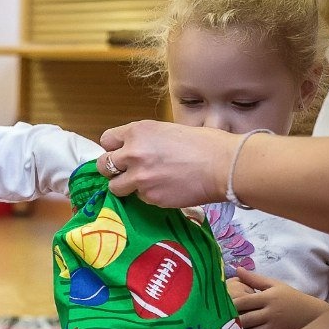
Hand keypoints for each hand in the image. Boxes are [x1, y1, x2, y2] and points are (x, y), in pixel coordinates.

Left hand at [99, 121, 236, 207]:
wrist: (224, 166)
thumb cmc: (204, 144)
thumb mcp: (168, 130)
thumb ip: (145, 140)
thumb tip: (134, 150)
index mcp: (138, 131)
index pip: (107, 140)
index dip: (114, 148)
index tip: (121, 153)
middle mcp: (133, 153)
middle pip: (104, 165)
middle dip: (113, 169)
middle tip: (127, 171)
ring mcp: (140, 177)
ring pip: (115, 187)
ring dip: (126, 186)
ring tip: (145, 183)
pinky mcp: (150, 197)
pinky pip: (139, 198)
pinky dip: (148, 196)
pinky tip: (165, 189)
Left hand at [229, 268, 328, 328]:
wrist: (313, 314)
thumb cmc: (290, 298)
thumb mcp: (275, 285)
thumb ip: (254, 278)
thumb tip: (236, 269)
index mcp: (268, 298)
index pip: (243, 302)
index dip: (229, 305)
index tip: (219, 308)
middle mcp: (271, 313)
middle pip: (245, 320)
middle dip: (231, 322)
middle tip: (218, 324)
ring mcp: (275, 328)